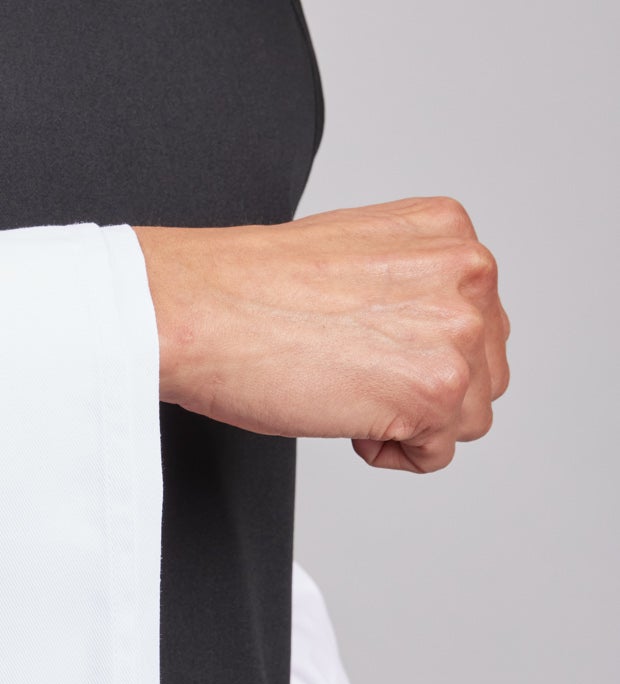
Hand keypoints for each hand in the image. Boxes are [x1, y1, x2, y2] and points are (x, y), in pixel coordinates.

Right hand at [135, 196, 509, 471]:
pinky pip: (439, 453)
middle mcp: (468, 273)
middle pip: (486, 365)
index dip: (419, 346)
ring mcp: (458, 332)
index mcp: (449, 230)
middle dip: (426, 387)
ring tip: (348, 396)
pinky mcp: (436, 390)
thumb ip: (408, 282)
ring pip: (470, 414)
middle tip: (354, 376)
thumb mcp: (353, 254)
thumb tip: (425, 334)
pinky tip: (347, 420)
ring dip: (413, 422)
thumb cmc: (247, 288)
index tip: (369, 347)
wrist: (197, 309)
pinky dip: (394, 453)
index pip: (478, 313)